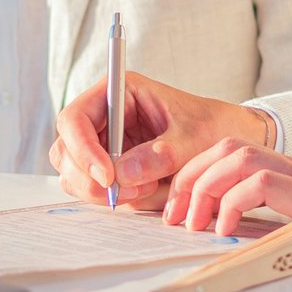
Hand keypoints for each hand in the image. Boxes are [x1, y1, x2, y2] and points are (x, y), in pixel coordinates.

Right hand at [49, 73, 271, 209]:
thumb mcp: (192, 139)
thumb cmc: (209, 128)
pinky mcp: (108, 168)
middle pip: (66, 150)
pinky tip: (146, 192)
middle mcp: (103, 117)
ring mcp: (101, 145)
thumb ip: (160, 155)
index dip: (82, 149)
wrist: (225, 143)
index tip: (107, 176)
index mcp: (118, 92)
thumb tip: (122, 174)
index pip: (74, 118)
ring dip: (104, 192)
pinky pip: (94, 190)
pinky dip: (115, 198)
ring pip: (75, 175)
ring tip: (148, 189)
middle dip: (90, 178)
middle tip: (127, 193)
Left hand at [169, 143, 291, 255]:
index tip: (182, 208)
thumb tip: (272, 220)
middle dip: (188, 178)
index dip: (200, 174)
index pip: (235, 155)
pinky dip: (232, 203)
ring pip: (234, 158)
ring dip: (202, 188)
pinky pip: (259, 184)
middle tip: (173, 216)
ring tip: (190, 222)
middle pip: (224, 148)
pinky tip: (224, 228)